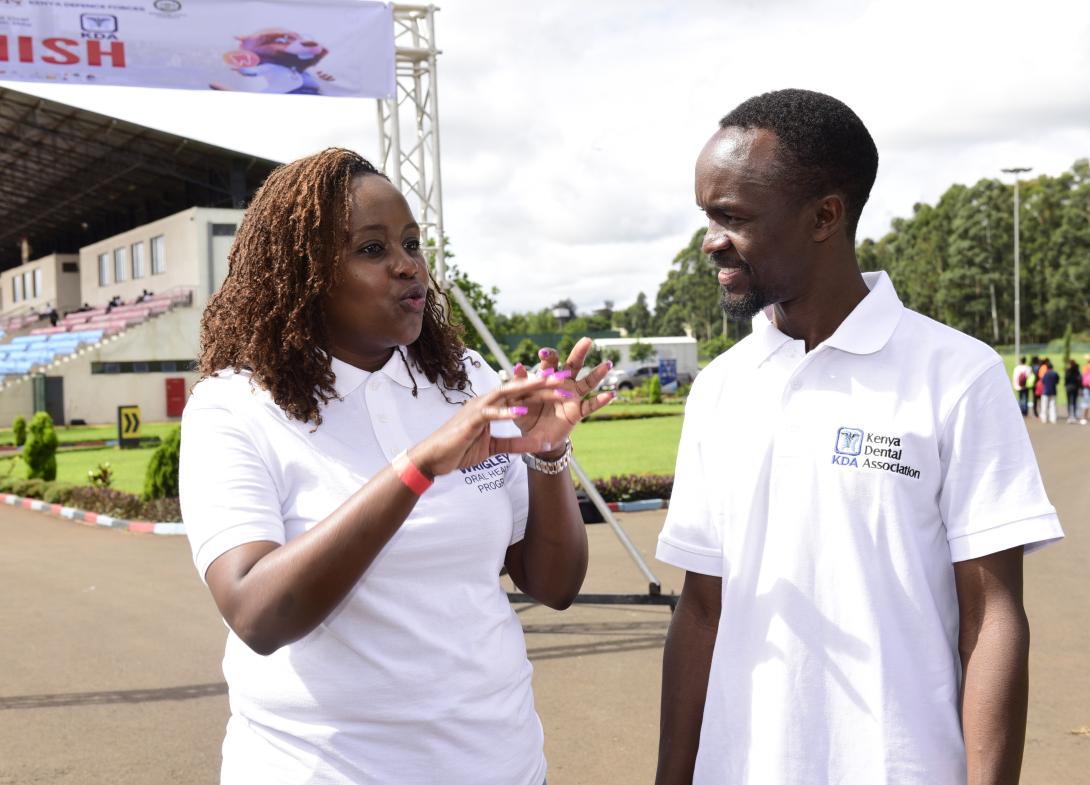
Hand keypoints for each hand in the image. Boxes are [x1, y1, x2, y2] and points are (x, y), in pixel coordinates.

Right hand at [408, 373, 564, 477]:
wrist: (433, 457)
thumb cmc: (460, 449)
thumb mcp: (493, 449)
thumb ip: (514, 445)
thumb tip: (537, 444)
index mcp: (492, 406)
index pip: (522, 394)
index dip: (543, 389)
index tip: (564, 386)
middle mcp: (487, 401)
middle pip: (519, 388)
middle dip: (543, 382)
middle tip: (566, 377)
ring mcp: (478, 408)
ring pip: (508, 393)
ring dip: (529, 388)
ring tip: (550, 384)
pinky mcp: (471, 419)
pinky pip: (491, 413)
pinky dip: (506, 411)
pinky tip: (522, 410)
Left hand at [510, 337, 614, 455]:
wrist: (534, 436)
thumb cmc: (525, 414)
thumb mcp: (518, 400)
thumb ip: (519, 384)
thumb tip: (517, 366)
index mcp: (546, 379)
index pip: (549, 364)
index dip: (548, 357)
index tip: (543, 353)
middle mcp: (562, 384)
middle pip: (573, 365)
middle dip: (579, 353)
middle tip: (587, 341)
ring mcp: (572, 397)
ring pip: (587, 382)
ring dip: (597, 373)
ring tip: (608, 364)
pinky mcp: (577, 411)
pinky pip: (590, 405)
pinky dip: (600, 401)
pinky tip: (610, 394)